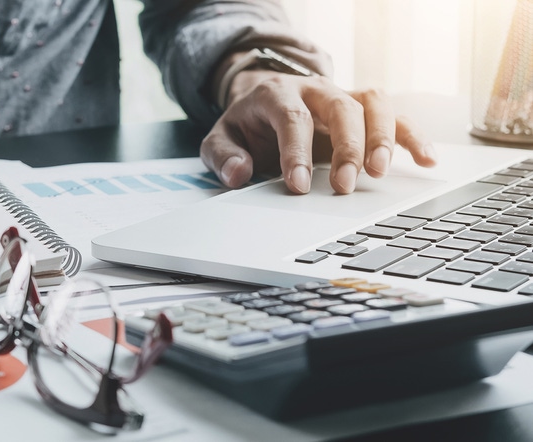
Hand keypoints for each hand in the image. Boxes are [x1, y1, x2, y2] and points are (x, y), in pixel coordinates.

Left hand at [201, 68, 436, 193]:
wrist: (262, 99)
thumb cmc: (247, 124)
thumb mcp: (220, 139)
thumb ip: (223, 156)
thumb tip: (237, 173)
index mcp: (278, 95)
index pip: (292, 118)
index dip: (296, 152)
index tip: (297, 186)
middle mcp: (315, 90)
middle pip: (340, 107)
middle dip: (346, 146)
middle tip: (344, 185)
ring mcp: (343, 96)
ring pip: (373, 103)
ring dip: (382, 137)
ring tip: (381, 173)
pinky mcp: (364, 109)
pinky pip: (396, 115)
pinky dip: (413, 136)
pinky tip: (426, 160)